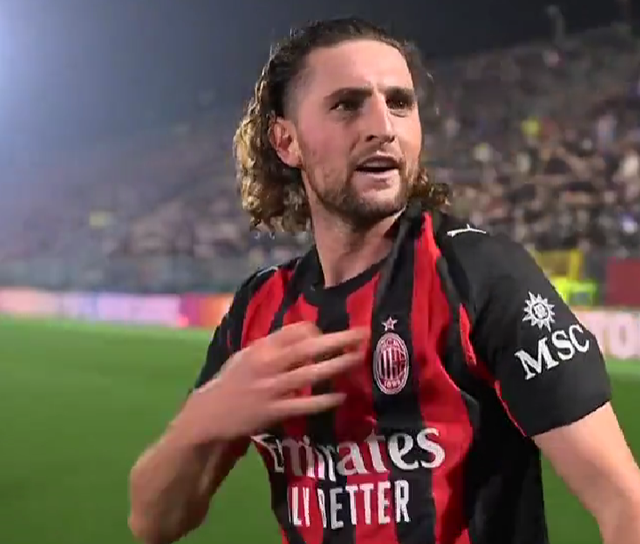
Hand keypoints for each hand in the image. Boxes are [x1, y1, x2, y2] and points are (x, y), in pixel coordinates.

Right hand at [177, 322, 367, 442]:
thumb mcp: (248, 356)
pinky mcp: (274, 412)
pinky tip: (341, 396)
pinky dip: (323, 401)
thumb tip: (308, 334)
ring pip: (310, 374)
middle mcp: (267, 364)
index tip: (329, 334)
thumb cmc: (234, 382)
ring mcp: (271, 388)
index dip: (316, 330)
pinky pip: (304, 405)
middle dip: (338, 340)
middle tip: (362, 334)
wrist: (209, 416)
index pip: (295, 331)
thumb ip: (274, 345)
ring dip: (337, 365)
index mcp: (261, 348)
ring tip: (358, 358)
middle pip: (308, 347)